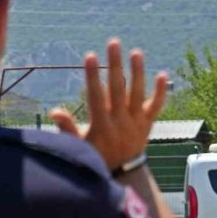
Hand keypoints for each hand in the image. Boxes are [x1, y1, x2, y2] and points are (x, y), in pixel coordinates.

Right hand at [50, 39, 168, 170]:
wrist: (124, 174)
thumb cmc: (97, 157)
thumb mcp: (80, 146)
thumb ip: (67, 129)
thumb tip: (54, 111)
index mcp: (102, 126)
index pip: (96, 96)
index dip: (93, 76)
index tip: (89, 55)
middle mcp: (120, 122)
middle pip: (118, 89)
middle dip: (115, 65)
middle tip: (113, 43)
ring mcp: (136, 122)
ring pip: (139, 94)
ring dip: (138, 72)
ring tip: (135, 52)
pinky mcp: (148, 123)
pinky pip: (157, 106)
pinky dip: (161, 92)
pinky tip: (162, 74)